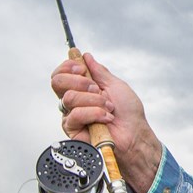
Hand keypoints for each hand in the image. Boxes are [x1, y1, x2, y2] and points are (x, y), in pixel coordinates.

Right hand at [49, 52, 162, 192]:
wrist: (134, 135)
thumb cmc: (129, 114)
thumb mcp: (115, 85)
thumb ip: (99, 71)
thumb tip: (86, 57)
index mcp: (83, 88)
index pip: (61, 73)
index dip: (67, 67)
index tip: (81, 68)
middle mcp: (75, 101)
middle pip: (57, 82)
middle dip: (80, 81)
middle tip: (97, 89)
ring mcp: (72, 115)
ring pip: (69, 97)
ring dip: (94, 100)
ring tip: (108, 108)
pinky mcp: (73, 129)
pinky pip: (75, 115)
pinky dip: (94, 113)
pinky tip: (105, 118)